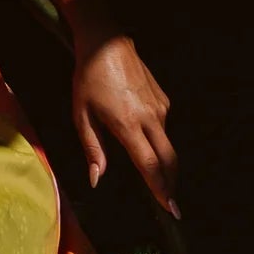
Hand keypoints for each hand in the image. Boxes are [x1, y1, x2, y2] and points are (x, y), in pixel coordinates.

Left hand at [71, 36, 180, 215]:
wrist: (107, 43)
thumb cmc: (88, 79)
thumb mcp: (81, 115)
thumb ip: (93, 149)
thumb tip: (97, 179)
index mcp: (128, 125)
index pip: (150, 165)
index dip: (161, 190)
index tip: (171, 209)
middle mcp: (150, 118)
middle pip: (169, 160)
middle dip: (171, 184)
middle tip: (172, 205)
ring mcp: (160, 108)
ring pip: (167, 144)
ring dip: (164, 163)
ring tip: (157, 178)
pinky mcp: (164, 100)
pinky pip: (163, 127)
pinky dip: (156, 139)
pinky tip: (143, 137)